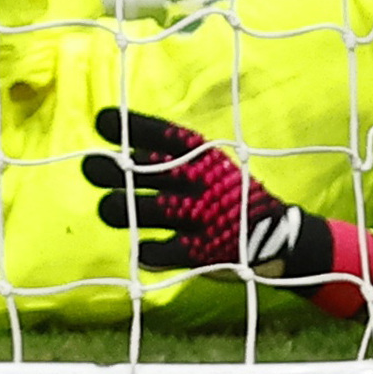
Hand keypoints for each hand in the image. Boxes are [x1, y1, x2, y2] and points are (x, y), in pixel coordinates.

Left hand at [83, 107, 372, 319]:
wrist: (280, 238)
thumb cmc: (227, 194)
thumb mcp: (208, 165)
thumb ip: (166, 156)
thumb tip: (115, 133)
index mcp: (201, 156)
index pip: (161, 134)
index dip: (129, 126)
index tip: (103, 121)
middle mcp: (196, 182)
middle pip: (137, 172)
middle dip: (106, 169)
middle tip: (93, 167)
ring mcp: (198, 217)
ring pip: (138, 210)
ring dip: (117, 210)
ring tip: (111, 210)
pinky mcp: (200, 252)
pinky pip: (157, 252)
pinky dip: (145, 252)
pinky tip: (143, 250)